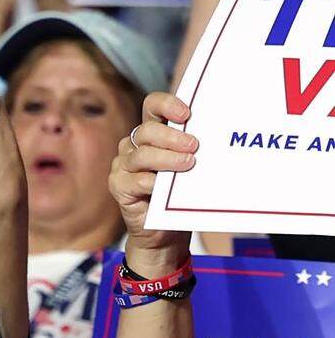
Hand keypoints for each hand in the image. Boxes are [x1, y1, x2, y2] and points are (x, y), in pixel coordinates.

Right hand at [109, 92, 195, 275]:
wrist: (166, 233)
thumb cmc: (180, 197)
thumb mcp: (189, 169)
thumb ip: (193, 152)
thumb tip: (217, 139)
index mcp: (150, 134)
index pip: (152, 106)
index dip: (166, 104)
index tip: (186, 114)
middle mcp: (132, 146)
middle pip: (147, 130)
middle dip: (171, 136)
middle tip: (194, 146)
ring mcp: (122, 166)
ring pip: (141, 154)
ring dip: (166, 158)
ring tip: (188, 165)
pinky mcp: (118, 186)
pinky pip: (135, 180)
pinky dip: (152, 182)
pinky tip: (164, 187)